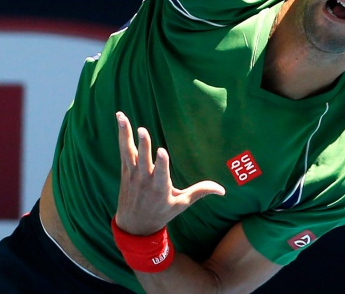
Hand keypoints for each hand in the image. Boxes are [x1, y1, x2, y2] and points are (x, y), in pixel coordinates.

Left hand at [114, 111, 225, 235]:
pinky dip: (122, 135)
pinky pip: (124, 150)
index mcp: (160, 188)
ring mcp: (133, 174)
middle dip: (144, 145)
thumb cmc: (161, 213)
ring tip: (122, 117)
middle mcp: (144, 180)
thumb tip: (223, 189)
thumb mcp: (182, 204)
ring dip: (126, 134)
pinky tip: (121, 119)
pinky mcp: (126, 170)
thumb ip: (200, 192)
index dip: (161, 162)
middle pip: (143, 160)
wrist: (134, 226)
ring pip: (129, 152)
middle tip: (142, 130)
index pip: (161, 173)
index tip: (162, 151)